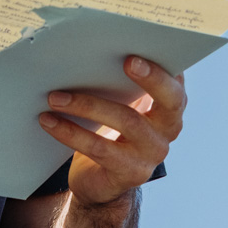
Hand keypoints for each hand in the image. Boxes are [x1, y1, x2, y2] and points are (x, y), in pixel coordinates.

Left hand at [37, 56, 184, 205]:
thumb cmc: (108, 129)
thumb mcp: (120, 104)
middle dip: (151, 79)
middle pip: (168, 102)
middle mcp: (169, 130)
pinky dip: (70, 132)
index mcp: (169, 107)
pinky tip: (48, 121)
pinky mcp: (130, 172)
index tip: (144, 50)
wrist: (100, 182)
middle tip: (126, 61)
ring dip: (87, 105)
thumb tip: (92, 46)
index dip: (166, 68)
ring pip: (126, 121)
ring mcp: (152, 154)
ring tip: (55, 97)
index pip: (178, 83)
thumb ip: (120, 81)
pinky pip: (99, 148)